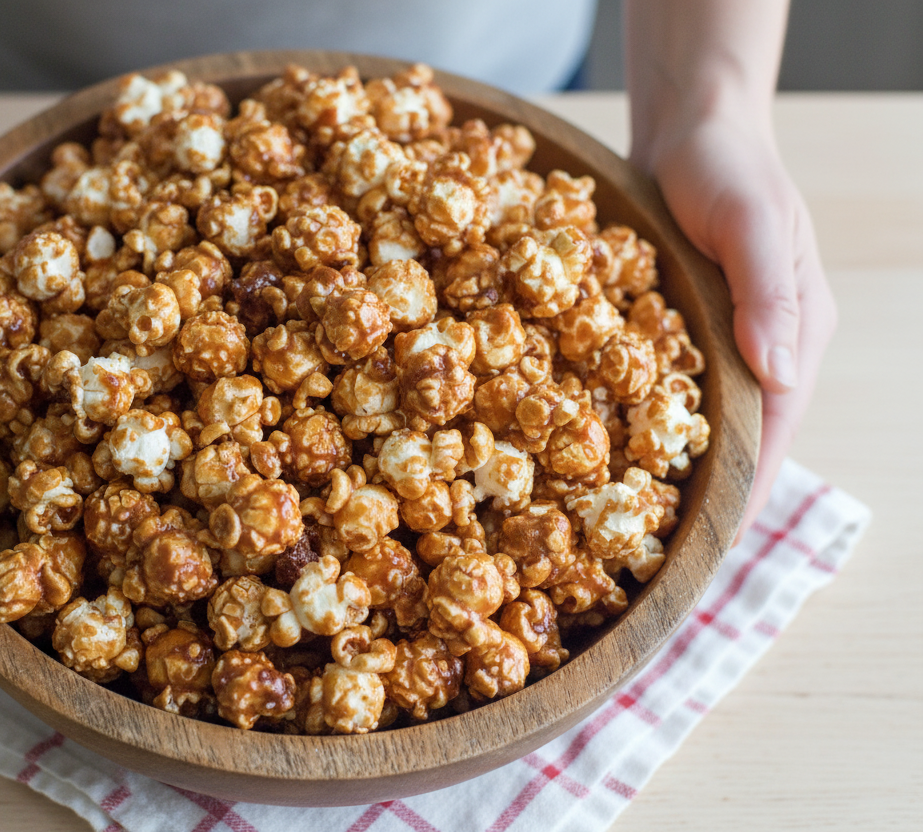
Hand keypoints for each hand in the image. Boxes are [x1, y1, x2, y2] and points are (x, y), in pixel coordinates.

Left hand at [634, 115, 837, 538]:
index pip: (772, 437)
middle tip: (650, 565)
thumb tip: (779, 372)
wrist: (694, 130)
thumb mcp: (754, 219)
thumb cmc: (729, 168)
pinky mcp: (676, 334)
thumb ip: (767, 291)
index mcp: (791, 339)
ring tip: (620, 534)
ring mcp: (717, 346)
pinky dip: (638, 429)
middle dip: (701, 502)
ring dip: (666, 474)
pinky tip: (595, 460)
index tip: (706, 554)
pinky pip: (658, 395)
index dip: (742, 496)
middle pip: (734, 445)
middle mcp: (758, 353)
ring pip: (695, 428)